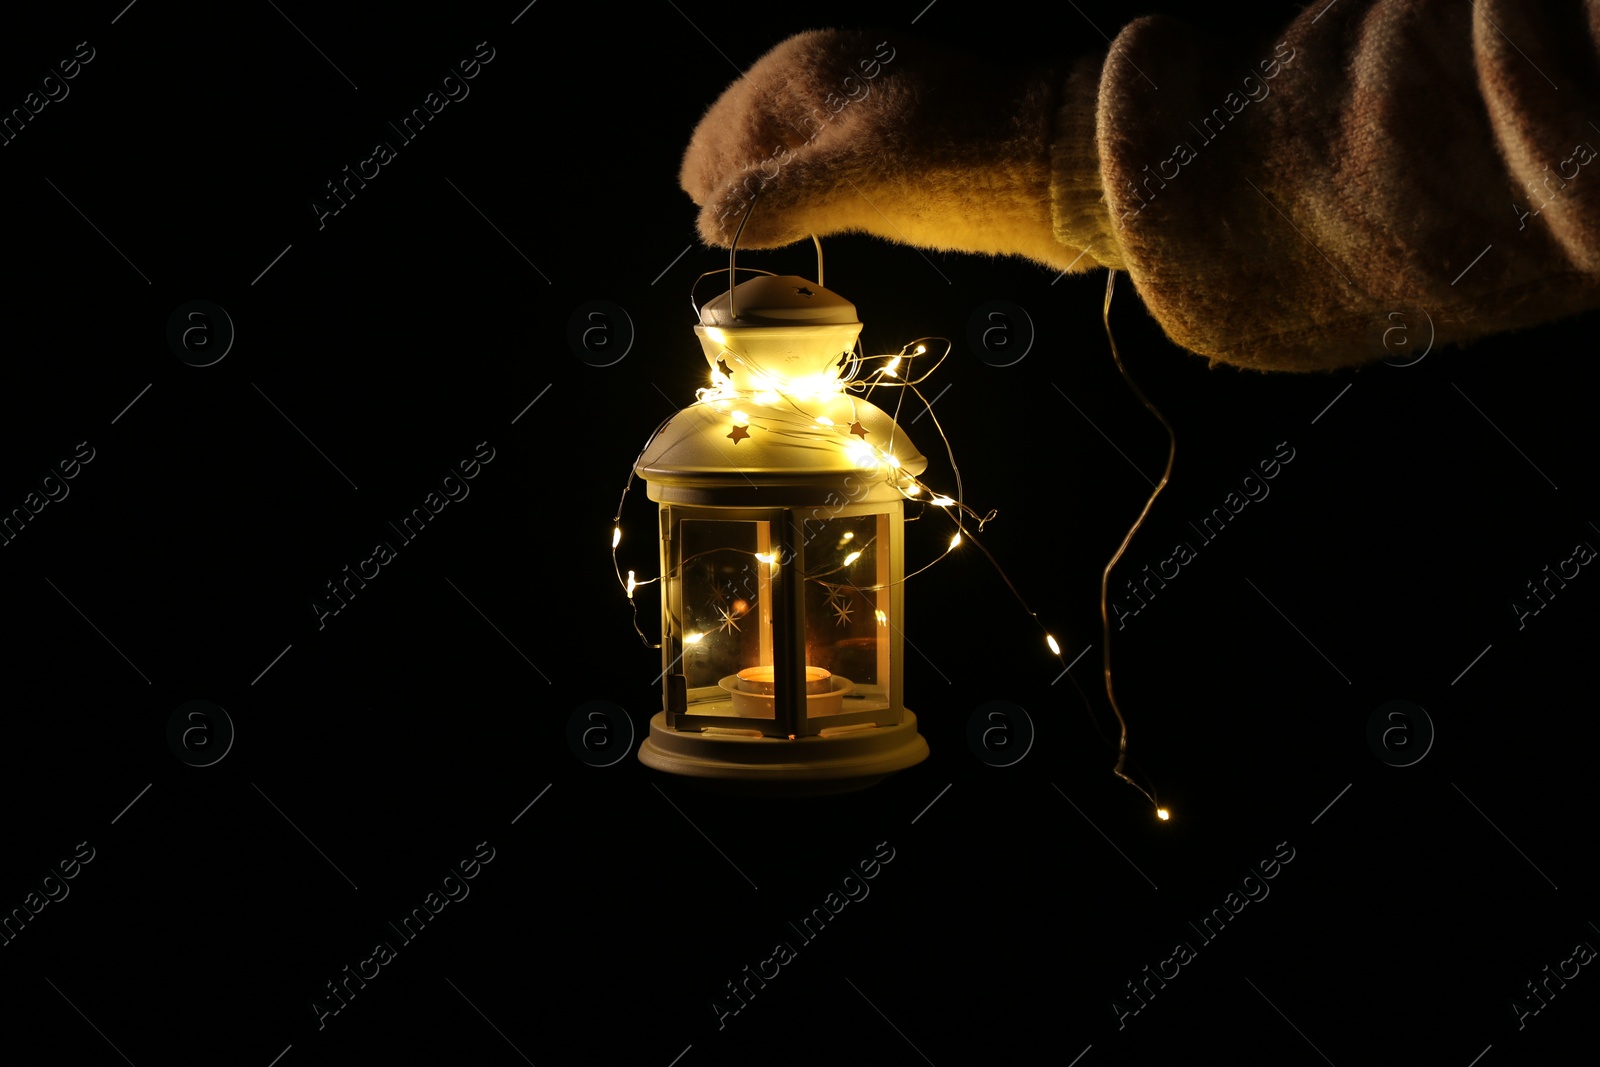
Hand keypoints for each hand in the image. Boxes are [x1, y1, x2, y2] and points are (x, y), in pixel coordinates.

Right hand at [679, 30, 1102, 272]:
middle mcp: (826, 81)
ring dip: (778, 196)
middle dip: (741, 188)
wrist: (1063, 165)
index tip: (716, 233)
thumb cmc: (960, 165)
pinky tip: (821, 226)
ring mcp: (863, 110)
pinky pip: (832, 170)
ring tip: (769, 239)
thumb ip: (777, 198)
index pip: (724, 132)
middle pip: (753, 140)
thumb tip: (710, 221)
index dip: (717, 187)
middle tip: (737, 241)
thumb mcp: (858, 184)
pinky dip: (816, 198)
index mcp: (804, 72)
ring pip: (793, 156)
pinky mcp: (896, 142)